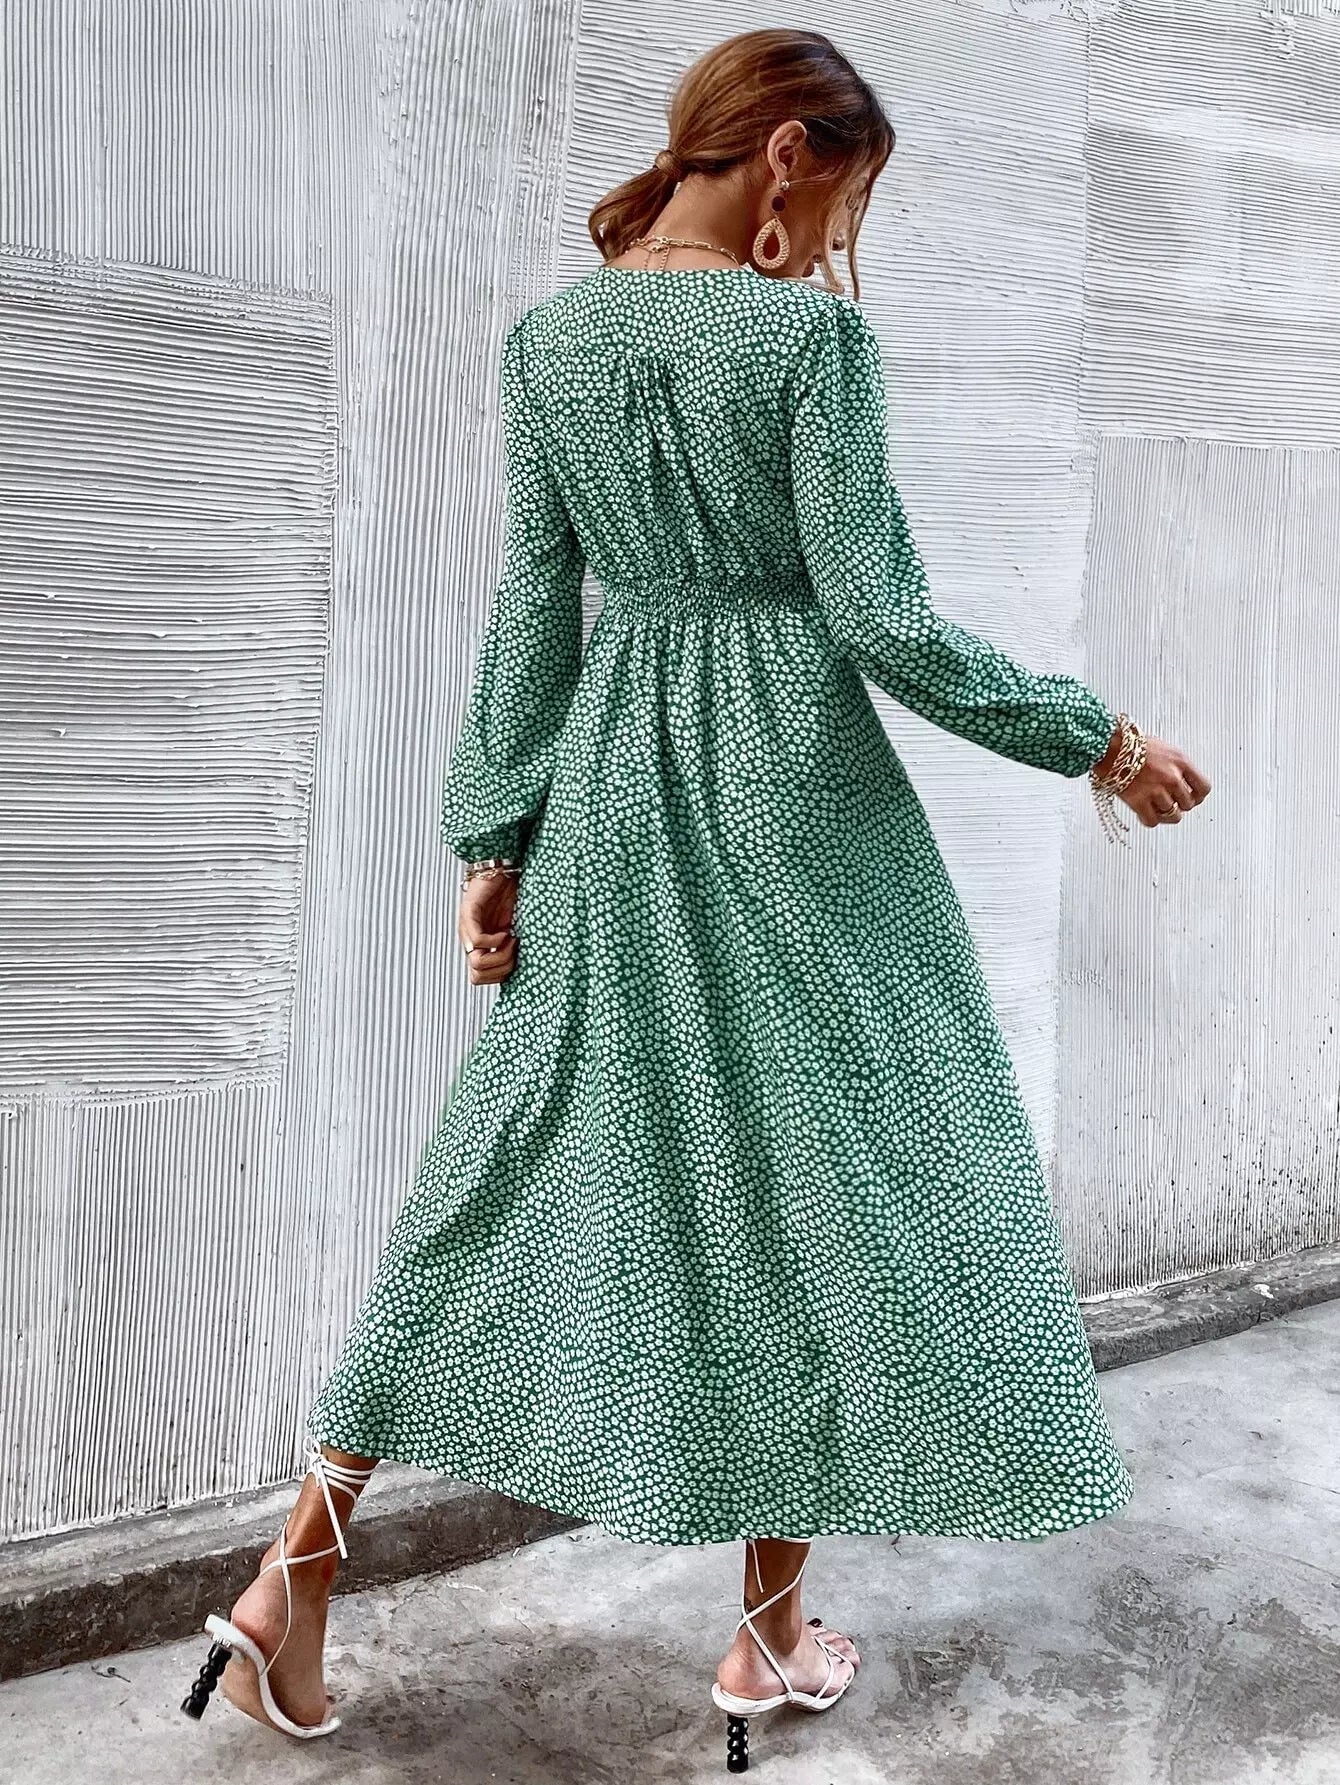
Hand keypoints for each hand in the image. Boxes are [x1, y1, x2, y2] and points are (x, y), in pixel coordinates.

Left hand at [458, 870, 518, 984]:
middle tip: (513, 951)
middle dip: (501, 969)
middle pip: (476, 976)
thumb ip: (511, 947)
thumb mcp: (514, 928)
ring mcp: (467, 928)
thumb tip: (521, 969)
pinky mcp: (469, 913)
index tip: (514, 958)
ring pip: (476, 962)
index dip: (499, 975)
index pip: (479, 978)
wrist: (503, 869)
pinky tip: (505, 931)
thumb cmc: (510, 896)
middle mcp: (469, 941)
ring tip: (510, 939)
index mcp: (479, 946)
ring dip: (499, 956)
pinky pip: (478, 940)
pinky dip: (495, 941)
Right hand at [1097, 726, 1210, 826]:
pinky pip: (1152, 821)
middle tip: (1169, 800)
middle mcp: (1172, 777)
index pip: (1204, 788)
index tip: (1193, 797)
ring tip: (1155, 806)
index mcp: (1181, 761)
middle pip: (1188, 804)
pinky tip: (1144, 812)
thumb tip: (1183, 782)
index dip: (1198, 796)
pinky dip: (1150, 819)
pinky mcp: (1138, 802)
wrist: (1108, 746)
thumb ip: (1177, 766)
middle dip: (1179, 804)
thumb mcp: (1164, 748)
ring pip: (1172, 815)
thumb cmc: (1131, 744)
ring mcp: (1156, 791)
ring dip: (1164, 813)